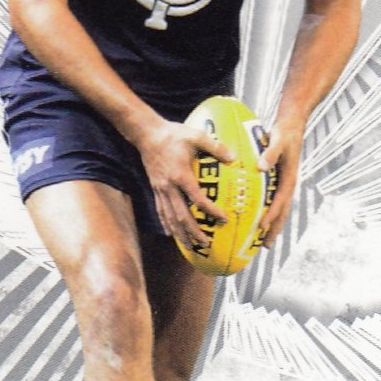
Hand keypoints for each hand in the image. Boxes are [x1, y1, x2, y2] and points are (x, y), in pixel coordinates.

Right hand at [137, 119, 235, 248]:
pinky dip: (167, 224)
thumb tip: (234, 157)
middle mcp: (169, 186)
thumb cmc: (173, 134)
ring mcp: (160, 189)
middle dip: (194, 232)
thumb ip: (215, 147)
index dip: (210, 210)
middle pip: (181, 215)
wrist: (147, 134)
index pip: (197, 199)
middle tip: (206, 244)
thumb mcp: (196, 136)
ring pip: (170, 217)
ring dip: (180, 233)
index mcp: (181, 175)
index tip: (222, 218)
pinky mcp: (155, 189)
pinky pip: (161, 211)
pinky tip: (172, 233)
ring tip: (190, 246)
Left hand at [257, 122, 304, 247]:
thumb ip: (270, 153)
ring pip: (279, 209)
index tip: (261, 226)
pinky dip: (268, 212)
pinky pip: (274, 200)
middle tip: (265, 246)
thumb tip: (260, 167)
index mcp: (289, 178)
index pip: (280, 201)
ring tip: (263, 240)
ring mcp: (285, 183)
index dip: (272, 214)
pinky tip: (258, 217)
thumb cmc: (284, 132)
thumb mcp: (277, 140)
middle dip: (274, 228)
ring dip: (272, 224)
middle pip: (282, 211)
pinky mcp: (279, 180)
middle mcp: (288, 184)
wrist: (292, 124)